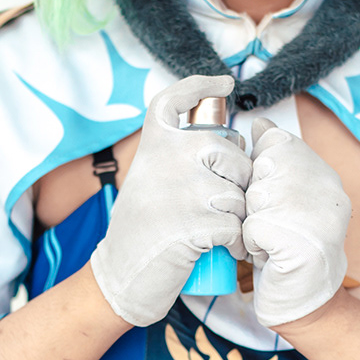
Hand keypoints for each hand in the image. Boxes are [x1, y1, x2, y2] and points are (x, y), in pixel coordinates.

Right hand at [89, 74, 251, 326]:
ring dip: (238, 218)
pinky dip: (237, 243)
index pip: (174, 100)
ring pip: (239, 194)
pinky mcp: (196, 223)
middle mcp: (168, 158)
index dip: (200, 85)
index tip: (223, 82)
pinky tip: (221, 249)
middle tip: (219, 209)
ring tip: (213, 234)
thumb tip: (228, 145)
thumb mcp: (149, 181)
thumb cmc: (140, 232)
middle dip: (240, 184)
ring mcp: (182, 189)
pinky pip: (238, 226)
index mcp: (154, 145)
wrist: (120, 276)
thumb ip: (176, 159)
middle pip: (232, 156)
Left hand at [242, 119, 350, 328]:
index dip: (263, 171)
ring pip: (256, 197)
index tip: (271, 196)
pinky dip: (251, 244)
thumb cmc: (286, 249)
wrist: (305, 302)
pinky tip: (267, 255)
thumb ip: (274, 161)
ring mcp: (320, 218)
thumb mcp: (282, 198)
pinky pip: (253, 227)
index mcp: (327, 178)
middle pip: (264, 169)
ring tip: (269, 240)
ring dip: (251, 222)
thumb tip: (259, 123)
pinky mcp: (302, 245)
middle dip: (254, 199)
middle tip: (270, 224)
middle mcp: (331, 193)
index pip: (281, 145)